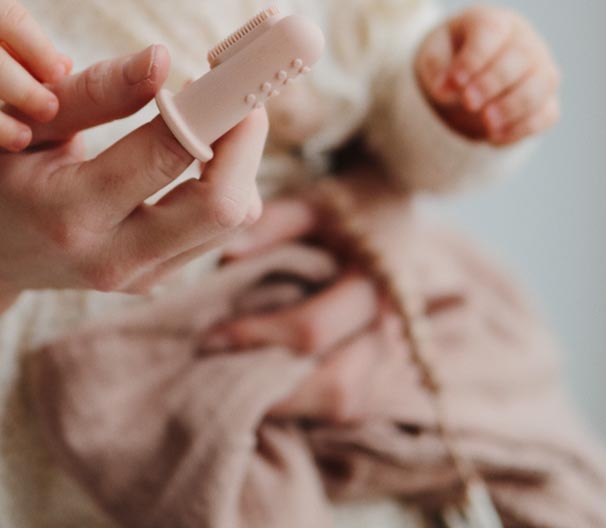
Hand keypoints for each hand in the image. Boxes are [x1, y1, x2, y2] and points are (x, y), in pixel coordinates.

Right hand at [0, 43, 266, 298]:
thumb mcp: (26, 121)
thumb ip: (94, 91)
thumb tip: (162, 57)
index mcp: (70, 212)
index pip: (169, 154)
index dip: (214, 105)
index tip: (234, 68)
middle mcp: (113, 257)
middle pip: (224, 206)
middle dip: (246, 137)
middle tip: (235, 89)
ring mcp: (139, 278)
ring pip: (235, 217)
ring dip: (240, 157)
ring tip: (209, 112)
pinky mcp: (157, 279)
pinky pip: (220, 228)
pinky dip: (226, 180)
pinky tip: (196, 146)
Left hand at [202, 170, 419, 422]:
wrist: (394, 209)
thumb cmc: (347, 205)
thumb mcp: (313, 203)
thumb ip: (274, 223)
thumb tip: (226, 255)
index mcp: (374, 281)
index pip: (312, 329)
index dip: (256, 336)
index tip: (211, 336)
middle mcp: (388, 326)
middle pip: (338, 386)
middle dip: (276, 388)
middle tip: (221, 374)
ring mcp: (388, 352)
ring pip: (344, 404)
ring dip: (290, 402)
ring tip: (240, 381)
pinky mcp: (379, 367)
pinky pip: (344, 402)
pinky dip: (305, 401)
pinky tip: (267, 381)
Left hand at [415, 3, 560, 144]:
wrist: (469, 72)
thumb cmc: (451, 56)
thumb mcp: (434, 55)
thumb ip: (436, 68)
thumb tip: (446, 91)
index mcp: (493, 20)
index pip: (491, 30)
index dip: (474, 58)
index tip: (456, 82)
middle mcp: (524, 39)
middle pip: (522, 55)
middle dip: (494, 83)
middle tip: (469, 103)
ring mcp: (541, 68)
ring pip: (542, 83)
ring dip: (515, 106)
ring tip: (487, 123)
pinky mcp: (547, 99)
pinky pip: (547, 113)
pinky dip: (523, 128)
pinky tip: (495, 138)